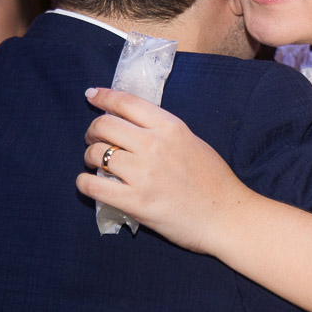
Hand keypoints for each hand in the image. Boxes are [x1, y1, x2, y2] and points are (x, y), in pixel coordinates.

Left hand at [75, 88, 246, 253]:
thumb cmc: (214, 180)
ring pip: (97, 154)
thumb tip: (131, 126)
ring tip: (95, 164)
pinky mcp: (135, 202)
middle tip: (93, 140)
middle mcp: (153, 145)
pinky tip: (90, 184)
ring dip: (89, 157)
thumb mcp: (191, 141)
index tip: (92, 95)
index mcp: (170, 126)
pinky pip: (93, 186)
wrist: (226, 216)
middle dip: (92, 131)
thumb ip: (163, 131)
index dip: (104, 96)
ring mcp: (143, 174)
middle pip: (104, 126)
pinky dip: (85, 183)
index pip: (126, 102)